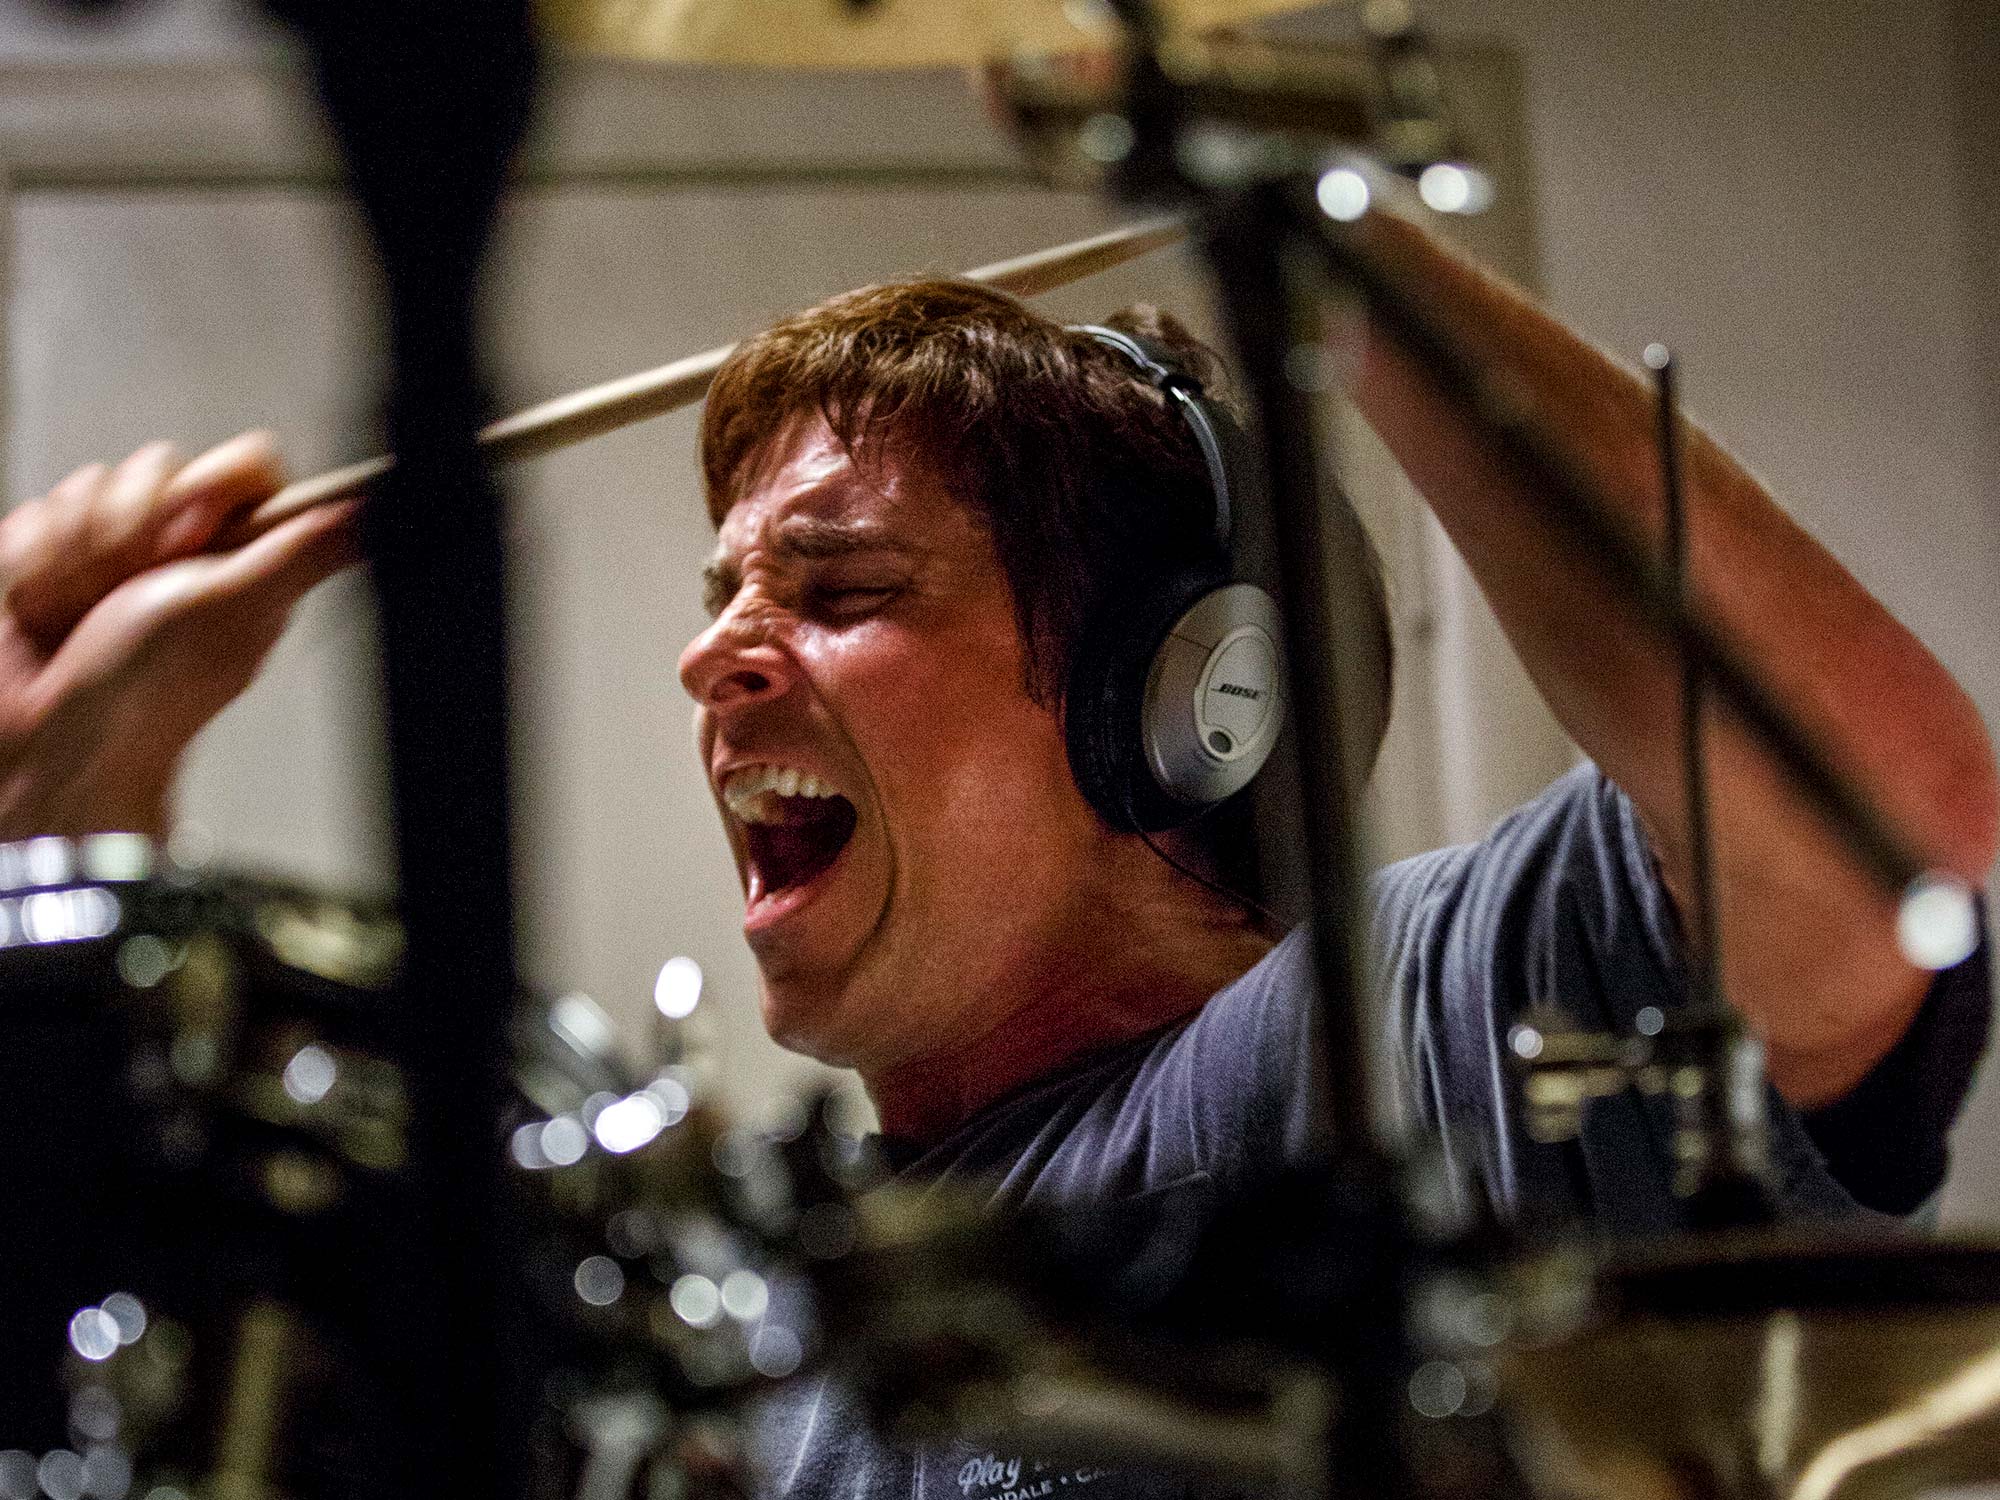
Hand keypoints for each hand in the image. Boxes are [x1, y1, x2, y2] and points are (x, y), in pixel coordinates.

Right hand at [0, 433, 358, 840]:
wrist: (56, 743)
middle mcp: (186, 544)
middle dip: (126, 533)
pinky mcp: (55, 559)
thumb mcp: (236, 608)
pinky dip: (33, 570)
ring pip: (84, 488)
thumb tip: (371, 515)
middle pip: (152, 466)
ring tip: (87, 614)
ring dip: (75, 559)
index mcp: (244, 551)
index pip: (246, 463)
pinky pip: (34, 516)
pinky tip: (49, 614)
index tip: (188, 537)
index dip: (208, 485)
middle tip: (131, 593)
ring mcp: (117, 551)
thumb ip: (301, 553)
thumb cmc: (150, 686)